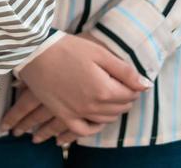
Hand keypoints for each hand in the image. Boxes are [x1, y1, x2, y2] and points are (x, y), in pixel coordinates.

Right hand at [2, 33, 148, 140]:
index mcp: (104, 89)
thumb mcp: (99, 53)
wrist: (35, 53)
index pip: (130, 95)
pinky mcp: (64, 115)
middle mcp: (93, 106)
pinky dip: (93, 127)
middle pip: (119, 108)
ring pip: (105, 119)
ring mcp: (77, 113)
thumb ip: (124, 71)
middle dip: (124, 97)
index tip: (128, 78)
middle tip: (120, 85)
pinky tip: (96, 119)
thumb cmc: (67, 48)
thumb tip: (145, 85)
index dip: (133, 86)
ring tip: (109, 96)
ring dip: (112, 110)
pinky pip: (83, 130)